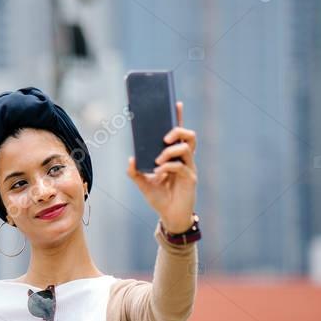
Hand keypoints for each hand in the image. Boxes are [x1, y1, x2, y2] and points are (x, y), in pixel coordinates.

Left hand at [126, 100, 196, 231]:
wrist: (170, 217)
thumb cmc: (160, 198)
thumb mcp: (143, 184)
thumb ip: (135, 172)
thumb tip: (130, 160)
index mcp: (175, 156)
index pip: (179, 134)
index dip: (179, 118)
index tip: (176, 103)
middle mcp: (185, 160)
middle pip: (189, 136)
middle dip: (177, 131)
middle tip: (163, 137)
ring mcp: (189, 169)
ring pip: (187, 148)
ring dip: (170, 150)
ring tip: (158, 159)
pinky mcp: (190, 180)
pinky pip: (181, 167)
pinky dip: (168, 166)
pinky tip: (159, 171)